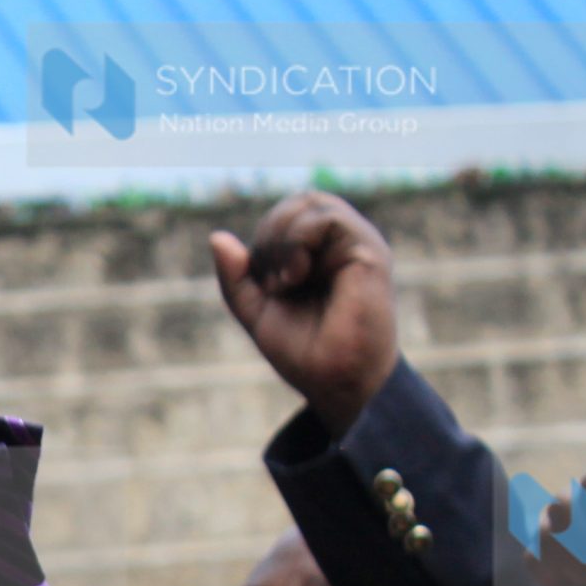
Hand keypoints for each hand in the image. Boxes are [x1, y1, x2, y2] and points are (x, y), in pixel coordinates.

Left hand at [211, 191, 398, 437]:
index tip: (265, 286)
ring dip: (283, 238)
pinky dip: (299, 239)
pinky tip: (297, 274)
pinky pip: (328, 218)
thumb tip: (217, 236)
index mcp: (319, 254)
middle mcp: (340, 244)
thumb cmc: (304, 353)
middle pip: (298, 201)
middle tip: (271, 281)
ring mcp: (356, 244)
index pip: (285, 216)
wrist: (336, 383)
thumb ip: (237, 277)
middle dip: (270, 233)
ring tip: (285, 280)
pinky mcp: (368, 252)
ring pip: (311, 202)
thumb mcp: (257, 311)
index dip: (264, 240)